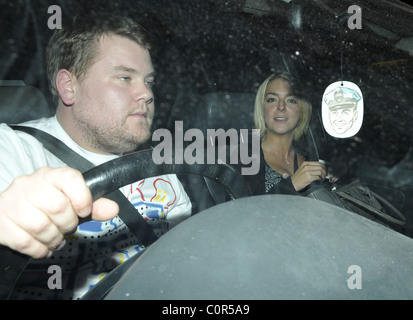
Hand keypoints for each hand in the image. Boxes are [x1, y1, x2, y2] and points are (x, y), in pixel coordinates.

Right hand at [0, 167, 118, 258]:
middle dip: (68, 224)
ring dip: (53, 238)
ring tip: (55, 237)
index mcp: (51, 175)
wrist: (10, 210)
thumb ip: (93, 205)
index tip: (84, 210)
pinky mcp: (1, 221)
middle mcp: (29, 184)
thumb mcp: (71, 202)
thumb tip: (113, 209)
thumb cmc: (45, 205)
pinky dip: (39, 249)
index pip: (70, 178)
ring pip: (41, 226)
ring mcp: (12, 201)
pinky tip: (42, 246)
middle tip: (66, 227)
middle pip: (58, 207)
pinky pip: (24, 242)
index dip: (82, 198)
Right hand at [291, 161, 326, 190]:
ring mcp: (307, 172)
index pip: (318, 163)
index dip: (323, 166)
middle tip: (325, 174)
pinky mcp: (308, 178)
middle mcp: (306, 167)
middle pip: (320, 167)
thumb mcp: (302, 169)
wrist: (292, 183)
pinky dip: (320, 179)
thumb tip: (320, 167)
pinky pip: (317, 177)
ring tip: (322, 177)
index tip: (324, 169)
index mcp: (305, 163)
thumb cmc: (298, 177)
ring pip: (320, 171)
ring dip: (323, 175)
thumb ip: (310, 167)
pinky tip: (319, 180)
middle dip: (324, 171)